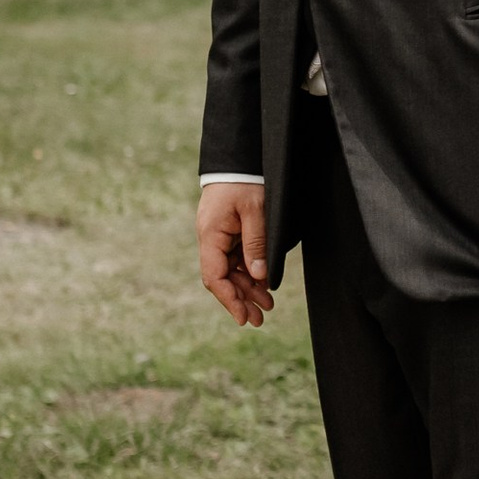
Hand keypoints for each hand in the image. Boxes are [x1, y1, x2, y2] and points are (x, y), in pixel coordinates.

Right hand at [199, 181, 273, 324]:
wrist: (239, 158)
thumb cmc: (245, 180)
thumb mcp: (255, 211)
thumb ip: (256, 244)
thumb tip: (259, 275)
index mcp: (210, 235)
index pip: (214, 276)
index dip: (229, 299)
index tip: (244, 316)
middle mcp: (211, 239)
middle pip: (222, 278)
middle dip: (241, 300)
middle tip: (260, 320)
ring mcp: (220, 236)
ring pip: (231, 271)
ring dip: (248, 289)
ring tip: (267, 307)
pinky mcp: (229, 233)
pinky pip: (238, 259)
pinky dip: (251, 273)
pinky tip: (264, 284)